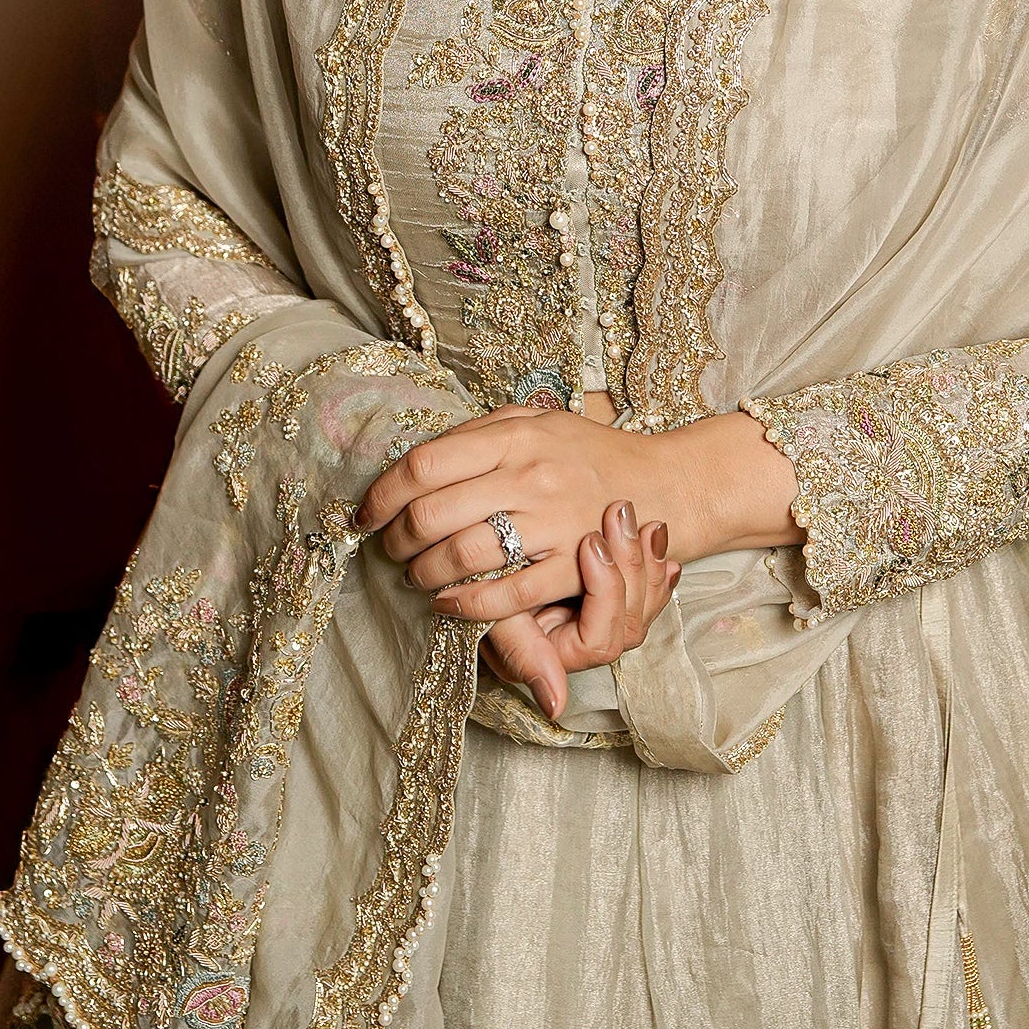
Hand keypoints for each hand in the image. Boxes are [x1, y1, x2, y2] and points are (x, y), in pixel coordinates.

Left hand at [355, 404, 672, 620]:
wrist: (662, 482)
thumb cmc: (588, 453)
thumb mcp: (536, 422)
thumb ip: (480, 433)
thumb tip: (417, 457)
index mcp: (515, 435)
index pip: (423, 464)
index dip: (383, 494)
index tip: (367, 513)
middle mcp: (531, 475)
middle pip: (432, 514)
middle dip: (397, 539)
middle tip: (389, 548)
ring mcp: (553, 521)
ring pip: (461, 556)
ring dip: (424, 574)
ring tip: (418, 575)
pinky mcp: (573, 565)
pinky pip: (506, 595)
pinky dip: (465, 606)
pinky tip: (449, 603)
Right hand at [478, 504, 680, 721]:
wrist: (477, 556)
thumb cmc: (477, 589)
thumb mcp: (495, 618)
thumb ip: (522, 653)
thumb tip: (555, 706)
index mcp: (562, 655)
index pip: (602, 640)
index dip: (603, 592)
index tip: (590, 543)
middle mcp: (588, 643)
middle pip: (632, 618)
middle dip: (632, 564)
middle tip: (619, 512)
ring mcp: (608, 617)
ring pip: (645, 600)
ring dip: (646, 558)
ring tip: (638, 516)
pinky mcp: (618, 593)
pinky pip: (650, 585)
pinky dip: (656, 560)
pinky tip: (655, 533)